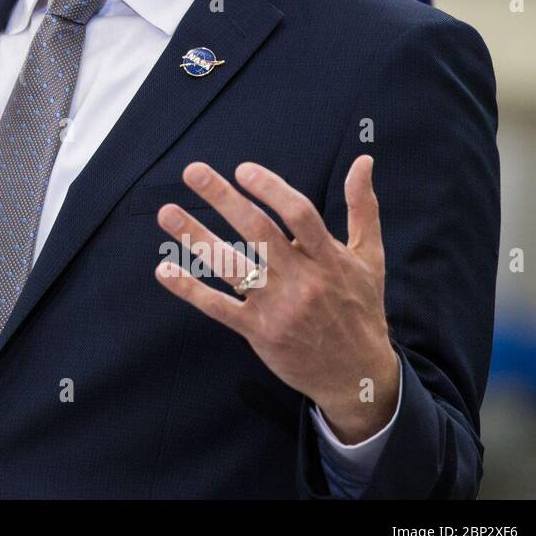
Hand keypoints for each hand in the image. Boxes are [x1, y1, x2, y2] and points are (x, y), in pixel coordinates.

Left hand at [153, 154, 399, 442]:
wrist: (358, 376)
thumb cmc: (360, 308)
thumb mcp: (370, 258)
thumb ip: (363, 208)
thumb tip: (363, 160)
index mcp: (329, 258)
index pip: (299, 215)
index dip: (271, 189)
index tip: (243, 169)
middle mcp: (302, 280)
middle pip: (259, 233)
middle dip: (223, 199)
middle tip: (192, 171)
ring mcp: (278, 307)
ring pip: (232, 267)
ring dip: (197, 238)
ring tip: (167, 213)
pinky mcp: (258, 332)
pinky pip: (219, 308)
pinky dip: (190, 289)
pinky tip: (164, 270)